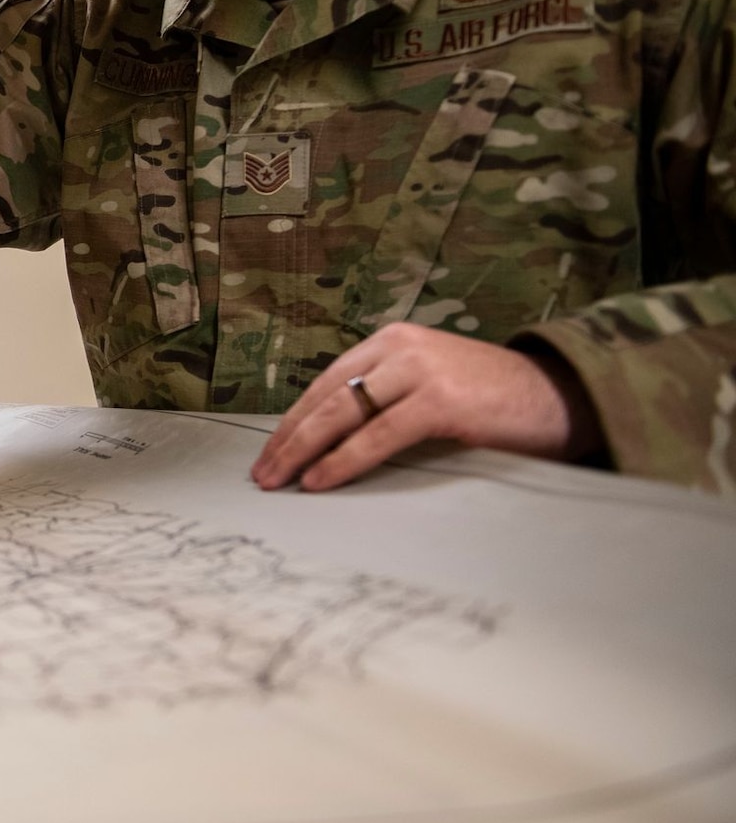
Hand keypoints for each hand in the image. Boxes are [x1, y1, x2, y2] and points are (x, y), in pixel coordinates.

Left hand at [251, 323, 602, 492]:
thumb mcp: (429, 385)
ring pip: (342, 414)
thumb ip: (386, 398)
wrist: (561, 397)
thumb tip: (330, 439)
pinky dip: (343, 461)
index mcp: (392, 341)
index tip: (269, 451)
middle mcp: (401, 348)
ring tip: (280, 481)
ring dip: (303, 452)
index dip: (293, 419)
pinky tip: (321, 480)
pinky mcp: (441, 401)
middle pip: (326, 397)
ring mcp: (421, 371)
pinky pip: (377, 436)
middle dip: (288, 439)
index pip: (326, 382)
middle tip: (262, 473)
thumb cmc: (493, 400)